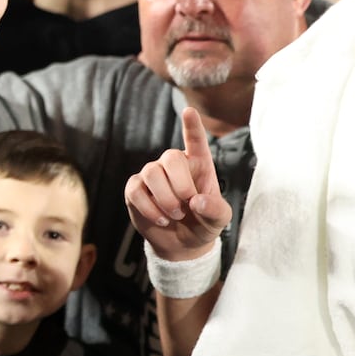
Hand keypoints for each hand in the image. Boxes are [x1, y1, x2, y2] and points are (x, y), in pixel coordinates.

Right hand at [124, 107, 231, 261]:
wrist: (181, 243)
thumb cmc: (204, 224)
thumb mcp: (219, 220)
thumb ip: (215, 210)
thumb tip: (197, 201)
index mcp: (199, 164)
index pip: (195, 140)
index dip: (192, 126)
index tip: (189, 111)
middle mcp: (174, 165)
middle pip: (169, 157)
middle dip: (178, 182)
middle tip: (187, 204)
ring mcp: (152, 175)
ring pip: (151, 173)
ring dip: (164, 199)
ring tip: (175, 215)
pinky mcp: (135, 189)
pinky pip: (136, 191)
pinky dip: (149, 208)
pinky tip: (161, 219)